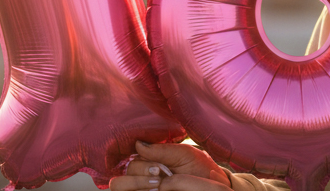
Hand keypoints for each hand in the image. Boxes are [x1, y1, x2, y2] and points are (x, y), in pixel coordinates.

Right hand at [109, 141, 232, 190]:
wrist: (211, 184)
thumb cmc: (199, 168)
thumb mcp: (184, 154)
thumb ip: (162, 149)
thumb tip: (138, 143)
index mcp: (150, 160)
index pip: (131, 158)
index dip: (141, 162)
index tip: (158, 166)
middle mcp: (142, 174)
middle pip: (125, 171)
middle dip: (140, 173)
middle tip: (160, 176)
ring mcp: (142, 186)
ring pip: (119, 185)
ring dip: (137, 184)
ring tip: (159, 185)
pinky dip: (138, 190)